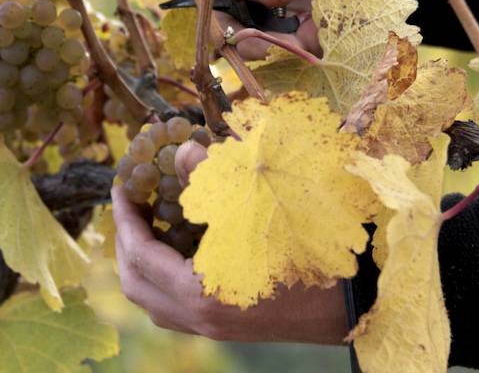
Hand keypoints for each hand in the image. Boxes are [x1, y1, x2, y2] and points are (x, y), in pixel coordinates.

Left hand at [110, 144, 347, 343]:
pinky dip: (166, 277)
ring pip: (154, 302)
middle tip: (134, 204)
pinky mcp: (230, 328)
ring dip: (143, 263)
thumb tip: (177, 150)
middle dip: (127, 242)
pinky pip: (176, 307)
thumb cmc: (310, 248)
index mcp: (201, 293)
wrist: (357, 298)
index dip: (126, 216)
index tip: (121, 186)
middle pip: (136, 285)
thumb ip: (211, 176)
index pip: (140, 254)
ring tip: (154, 222)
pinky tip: (184, 247)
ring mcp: (215, 329)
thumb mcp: (259, 204)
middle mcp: (201, 319)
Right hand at [216, 0, 349, 59]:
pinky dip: (323, 39)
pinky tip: (338, 22)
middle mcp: (247, 8)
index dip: (234, 36)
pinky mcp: (302, 28)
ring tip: (324, 29)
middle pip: (249, 43)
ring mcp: (275, 22)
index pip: (219, 20)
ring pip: (281, 50)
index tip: (258, 42)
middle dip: (274, 48)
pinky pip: (308, 44)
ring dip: (301, 47)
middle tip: (299, 43)